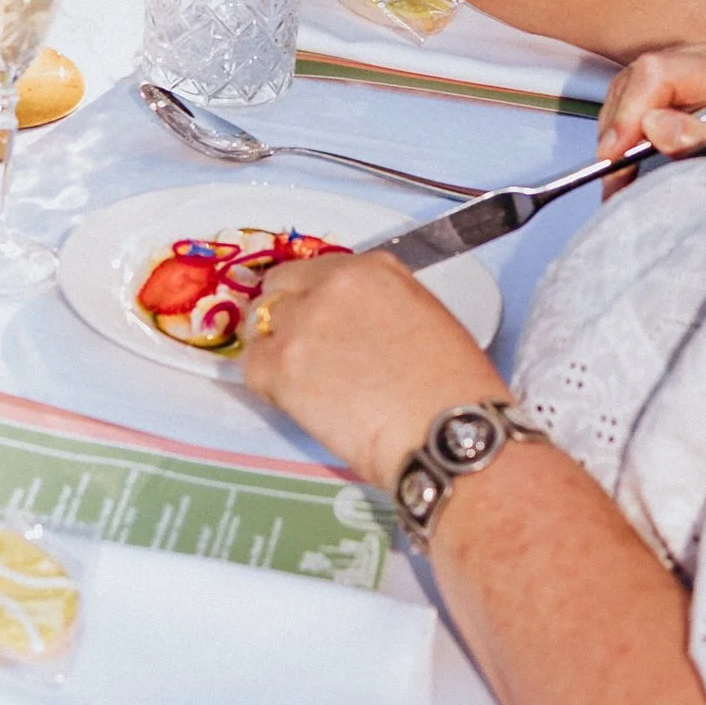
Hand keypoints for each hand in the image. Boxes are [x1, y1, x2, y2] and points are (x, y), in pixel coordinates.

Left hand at [237, 246, 505, 483]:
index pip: (318, 272)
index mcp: (372, 269)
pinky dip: (265, 383)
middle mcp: (331, 285)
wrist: (448, 435)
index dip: (314, 299)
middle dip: (286, 315)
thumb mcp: (427, 321)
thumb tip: (357, 325)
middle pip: (281, 288)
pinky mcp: (281, 367)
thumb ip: (382, 308)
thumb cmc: (454, 391)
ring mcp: (302, 324)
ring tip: (297, 381)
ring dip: (272, 347)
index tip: (319, 322)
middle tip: (302, 351)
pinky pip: (251, 367)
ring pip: (261, 324)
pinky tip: (291, 401)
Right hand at [597, 42, 705, 162]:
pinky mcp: (667, 89)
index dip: (630, 111)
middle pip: (633, 80)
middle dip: (617, 128)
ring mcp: (678, 70)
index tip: (616, 153)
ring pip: (624, 91)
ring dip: (614, 133)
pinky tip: (621, 162)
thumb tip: (652, 126)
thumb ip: (700, 138)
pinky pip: (628, 102)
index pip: (656, 73)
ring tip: (615, 174)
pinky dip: (619, 134)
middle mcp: (695, 60)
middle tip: (611, 170)